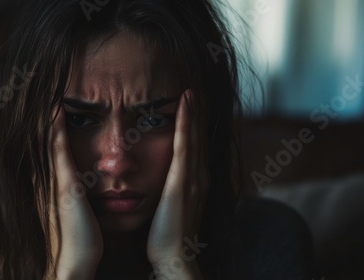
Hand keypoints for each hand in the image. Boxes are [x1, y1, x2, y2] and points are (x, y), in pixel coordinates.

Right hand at [44, 106, 102, 278]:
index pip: (50, 149)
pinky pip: (57, 150)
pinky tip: (56, 109)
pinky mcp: (63, 185)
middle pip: (43, 140)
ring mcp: (54, 181)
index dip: (50, 127)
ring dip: (48, 116)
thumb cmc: (80, 242)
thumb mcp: (76, 214)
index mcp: (54, 185)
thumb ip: (76, 199)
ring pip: (48, 140)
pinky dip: (55, 128)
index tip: (52, 105)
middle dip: (45, 115)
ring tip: (49, 91)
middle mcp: (49, 179)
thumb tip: (82, 191)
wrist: (74, 263)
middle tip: (46, 91)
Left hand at [147, 89, 207, 278]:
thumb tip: (163, 182)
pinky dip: (186, 123)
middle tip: (194, 89)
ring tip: (191, 90)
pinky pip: (184, 146)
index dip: (194, 125)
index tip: (190, 106)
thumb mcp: (171, 207)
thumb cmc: (166, 235)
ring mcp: (194, 178)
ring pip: (195, 137)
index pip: (195, 147)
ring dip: (194, 113)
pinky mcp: (183, 182)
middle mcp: (199, 176)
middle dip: (198, 114)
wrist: (173, 257)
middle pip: (200, 138)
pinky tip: (184, 105)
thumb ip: (171, 191)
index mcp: (195, 182)